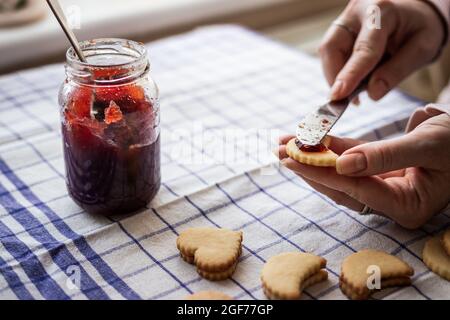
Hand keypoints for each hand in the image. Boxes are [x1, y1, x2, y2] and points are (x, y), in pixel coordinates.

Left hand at [276, 113, 449, 228]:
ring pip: (342, 174)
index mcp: (408, 206)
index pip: (356, 189)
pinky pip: (352, 160)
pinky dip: (332, 148)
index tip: (293, 159)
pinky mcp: (380, 173)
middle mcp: (392, 202)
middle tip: (280, 150)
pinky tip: (310, 139)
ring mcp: (385, 188)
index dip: (323, 173)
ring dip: (315, 156)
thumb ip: (384, 156)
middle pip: (342, 185)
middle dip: (310, 166)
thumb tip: (342, 165)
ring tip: (286, 142)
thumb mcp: (427, 145)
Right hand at [320, 0, 444, 100]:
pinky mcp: (338, 30)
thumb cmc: (420, 27)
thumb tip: (372, 93)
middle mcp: (357, 11)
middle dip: (336, 77)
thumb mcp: (422, 48)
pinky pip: (331, 54)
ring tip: (354, 92)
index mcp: (382, 10)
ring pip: (328, 52)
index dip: (350, 74)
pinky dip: (340, 72)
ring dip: (337, 77)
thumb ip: (397, 71)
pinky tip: (353, 81)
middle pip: (332, 47)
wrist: (415, 12)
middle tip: (345, 100)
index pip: (363, 48)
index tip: (339, 95)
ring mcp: (345, 19)